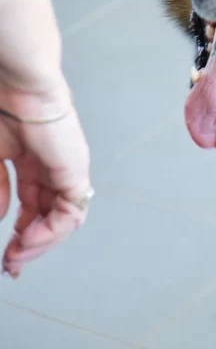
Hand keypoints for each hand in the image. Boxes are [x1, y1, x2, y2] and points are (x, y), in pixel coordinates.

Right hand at [0, 85, 90, 278]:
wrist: (17, 83)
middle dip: (30, 245)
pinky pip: (70, 212)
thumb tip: (2, 217)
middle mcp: (53, 166)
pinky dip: (51, 232)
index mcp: (32, 159)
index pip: (32, 204)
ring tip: (17, 257)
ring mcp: (66, 168)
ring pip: (63, 219)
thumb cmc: (0, 107)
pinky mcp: (75, 169)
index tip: (6, 256)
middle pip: (49, 215)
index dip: (20, 231)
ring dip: (40, 244)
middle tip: (11, 265)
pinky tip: (28, 240)